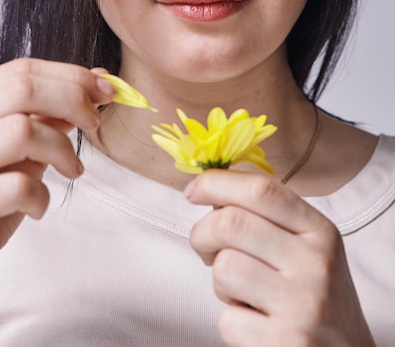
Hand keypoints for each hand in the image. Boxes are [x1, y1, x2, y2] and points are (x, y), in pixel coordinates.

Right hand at [0, 58, 113, 317]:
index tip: (105, 89)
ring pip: (19, 131)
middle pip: (19, 89)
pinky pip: (14, 186)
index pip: (19, 71)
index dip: (70, 76)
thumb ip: (50, 115)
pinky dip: (40, 195)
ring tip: (72, 171)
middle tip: (95, 123)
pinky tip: (38, 207)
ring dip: (61, 149)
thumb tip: (98, 79)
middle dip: (72, 99)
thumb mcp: (24, 151)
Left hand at [186, 171, 375, 346]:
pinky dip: (231, 321)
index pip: (261, 190)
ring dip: (219, 280)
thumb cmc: (316, 296)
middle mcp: (315, 262)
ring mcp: (303, 304)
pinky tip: (255, 323)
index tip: (194, 190)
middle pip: (232, 223)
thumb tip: (209, 191)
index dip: (217, 183)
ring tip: (240, 292)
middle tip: (205, 249)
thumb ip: (267, 217)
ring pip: (224, 268)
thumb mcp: (307, 247)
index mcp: (319, 230)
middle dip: (202, 233)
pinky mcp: (285, 341)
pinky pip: (227, 319)